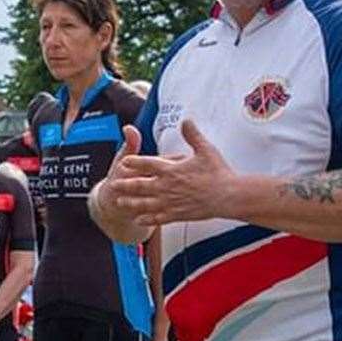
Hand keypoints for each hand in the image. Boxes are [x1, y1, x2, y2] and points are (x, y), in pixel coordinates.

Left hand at [102, 119, 234, 226]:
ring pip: (145, 203)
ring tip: (120, 202)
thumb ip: (193, 135)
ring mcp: (171, 202)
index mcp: (172, 169)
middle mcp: (167, 186)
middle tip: (113, 184)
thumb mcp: (205, 149)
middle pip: (140, 185)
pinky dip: (146, 218)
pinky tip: (138, 219)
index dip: (134, 162)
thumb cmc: (218, 173)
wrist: (228, 196)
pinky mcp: (177, 214)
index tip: (124, 162)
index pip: (147, 164)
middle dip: (125, 184)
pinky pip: (157, 218)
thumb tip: (186, 120)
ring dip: (131, 202)